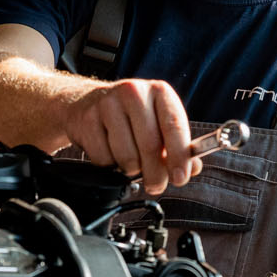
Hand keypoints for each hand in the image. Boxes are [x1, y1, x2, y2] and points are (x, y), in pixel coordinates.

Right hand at [63, 79, 200, 193]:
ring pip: (127, 157)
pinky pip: (104, 160)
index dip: (179, 155)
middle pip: (150, 145)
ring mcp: (108, 104)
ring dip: (131, 170)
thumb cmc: (131, 118)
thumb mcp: (159, 124)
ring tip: (130, 161)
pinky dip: (110, 166)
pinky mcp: (87, 120)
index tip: (180, 177)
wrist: (86, 103)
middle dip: (155, 173)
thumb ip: (179, 147)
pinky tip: (110, 153)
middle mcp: (134, 92)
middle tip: (156, 185)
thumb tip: (191, 168)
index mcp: (159, 92)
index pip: (173, 125)